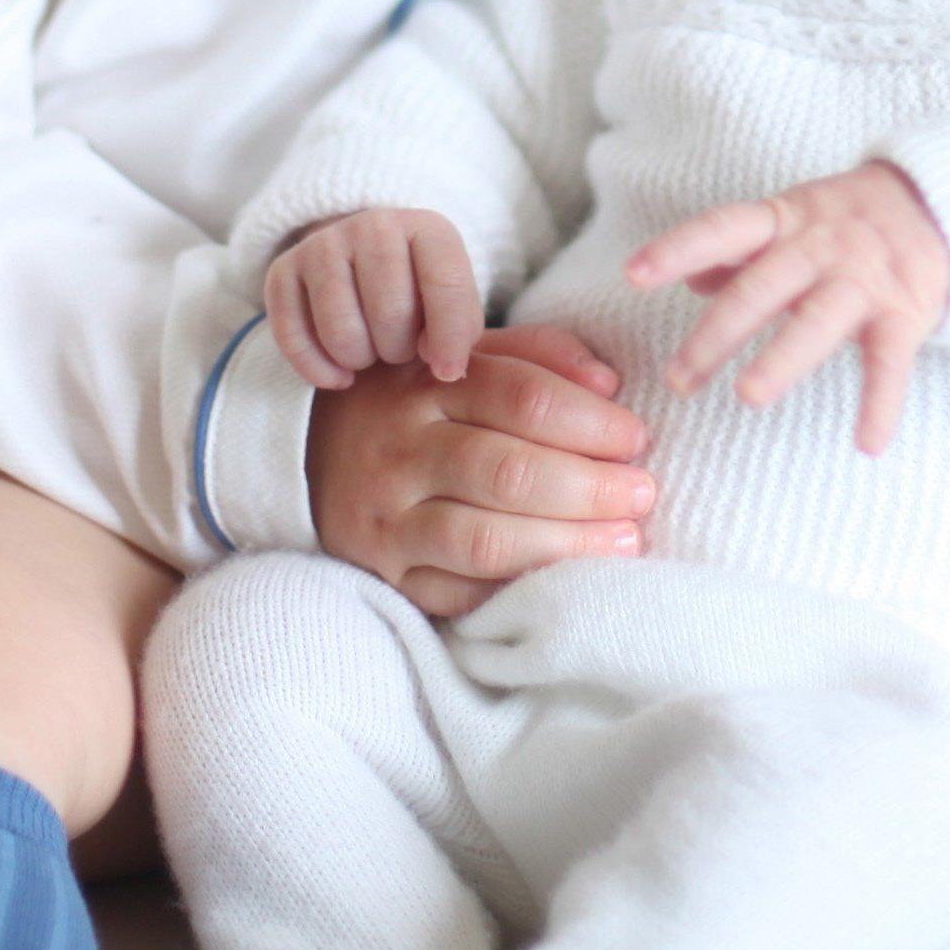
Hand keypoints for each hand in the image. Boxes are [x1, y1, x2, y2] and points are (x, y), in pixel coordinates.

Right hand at [265, 206, 482, 389]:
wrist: (360, 261)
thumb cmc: (416, 291)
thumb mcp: (450, 299)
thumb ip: (460, 329)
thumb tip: (443, 367)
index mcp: (425, 227)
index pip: (445, 283)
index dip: (450, 337)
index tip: (447, 370)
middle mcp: (372, 225)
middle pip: (390, 312)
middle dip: (399, 349)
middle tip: (398, 348)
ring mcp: (322, 244)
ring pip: (341, 331)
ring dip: (359, 360)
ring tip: (370, 351)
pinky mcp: (282, 271)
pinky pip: (294, 340)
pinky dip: (319, 370)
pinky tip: (339, 373)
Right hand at [305, 323, 655, 618]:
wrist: (305, 453)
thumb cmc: (417, 400)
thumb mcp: (465, 356)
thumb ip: (538, 355)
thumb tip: (608, 382)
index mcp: (427, 384)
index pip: (523, 397)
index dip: (592, 420)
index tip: (637, 438)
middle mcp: (401, 451)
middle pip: (509, 472)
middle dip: (590, 487)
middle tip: (644, 494)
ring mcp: (388, 519)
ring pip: (485, 540)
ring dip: (566, 544)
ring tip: (625, 541)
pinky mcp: (385, 576)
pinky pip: (457, 594)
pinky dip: (518, 590)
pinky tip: (566, 581)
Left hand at [626, 161, 949, 453]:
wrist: (941, 204)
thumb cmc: (846, 221)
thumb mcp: (792, 218)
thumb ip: (741, 248)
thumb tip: (689, 278)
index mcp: (786, 219)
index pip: (724, 229)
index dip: (678, 249)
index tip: (633, 275)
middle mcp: (821, 245)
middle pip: (761, 288)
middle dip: (717, 334)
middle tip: (679, 380)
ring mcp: (864, 279)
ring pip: (818, 321)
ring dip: (783, 358)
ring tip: (748, 396)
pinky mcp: (905, 313)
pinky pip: (891, 362)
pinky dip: (882, 403)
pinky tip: (867, 443)